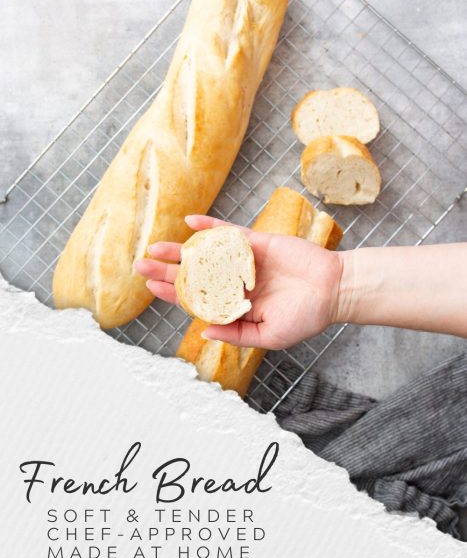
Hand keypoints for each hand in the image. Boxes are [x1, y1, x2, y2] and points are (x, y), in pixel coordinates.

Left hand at [134, 215, 342, 348]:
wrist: (334, 290)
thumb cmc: (305, 317)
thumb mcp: (268, 336)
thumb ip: (236, 334)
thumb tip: (204, 332)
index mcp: (235, 304)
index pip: (197, 299)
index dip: (172, 293)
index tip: (150, 287)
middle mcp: (235, 281)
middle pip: (194, 274)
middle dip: (167, 270)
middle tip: (140, 264)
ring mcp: (244, 261)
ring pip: (205, 253)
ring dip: (180, 249)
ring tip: (155, 246)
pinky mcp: (256, 243)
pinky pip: (229, 233)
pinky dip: (210, 226)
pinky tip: (189, 222)